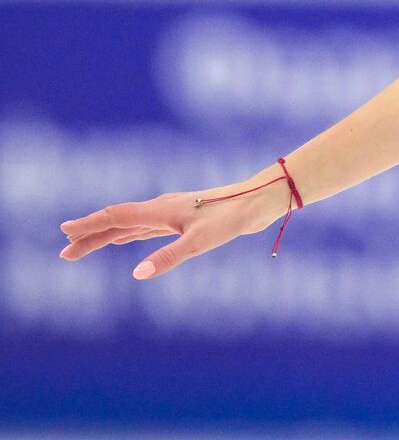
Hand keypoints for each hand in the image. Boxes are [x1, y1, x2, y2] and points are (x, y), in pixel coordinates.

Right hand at [59, 175, 292, 280]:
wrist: (258, 200)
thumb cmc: (232, 218)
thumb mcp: (201, 241)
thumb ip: (169, 257)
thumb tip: (137, 274)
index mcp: (160, 210)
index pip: (116, 217)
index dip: (89, 225)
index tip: (64, 232)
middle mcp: (161, 209)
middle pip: (117, 222)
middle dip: (90, 237)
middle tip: (64, 253)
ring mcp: (171, 213)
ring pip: (130, 225)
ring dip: (106, 236)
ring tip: (83, 247)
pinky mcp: (183, 219)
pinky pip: (146, 227)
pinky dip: (128, 234)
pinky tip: (123, 239)